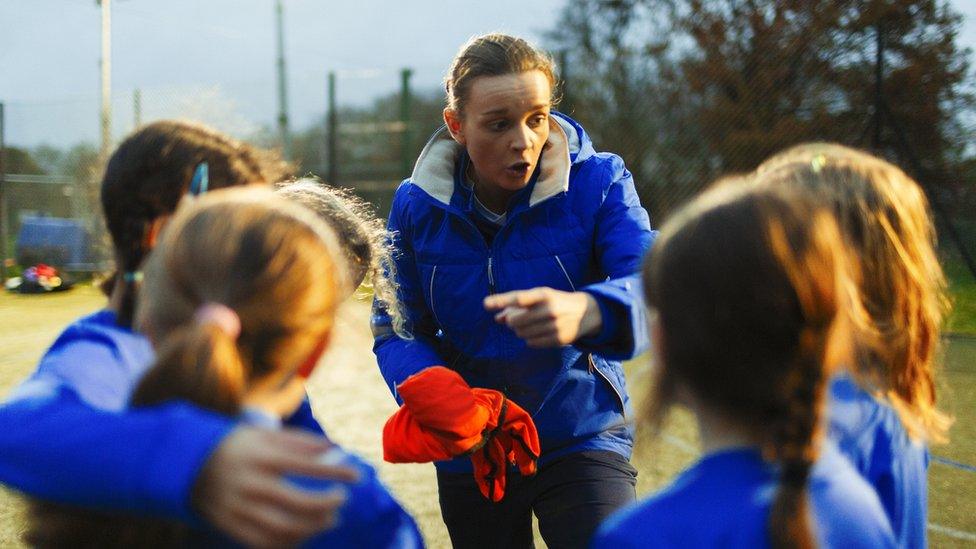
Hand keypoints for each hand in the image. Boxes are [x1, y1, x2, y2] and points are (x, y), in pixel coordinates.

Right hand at [193, 426, 359, 547]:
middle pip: (299, 501)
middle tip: (342, 499)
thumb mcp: (263, 434)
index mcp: (260, 455)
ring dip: (314, 526)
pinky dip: (291, 541)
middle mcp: (249, 482)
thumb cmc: (238, 446)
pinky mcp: (230, 524)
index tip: (357, 476)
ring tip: (330, 519)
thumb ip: (298, 442)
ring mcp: (238, 507)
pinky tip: (306, 533)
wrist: (188, 463)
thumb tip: (333, 451)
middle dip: (328, 503)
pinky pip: (265, 541)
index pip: (306, 465)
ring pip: (284, 527)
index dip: (335, 471)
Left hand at [484, 287, 602, 347]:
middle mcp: (549, 309)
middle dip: (511, 321)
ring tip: (531, 324)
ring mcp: (554, 326)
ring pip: (521, 334)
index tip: (486, 304)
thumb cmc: (555, 302)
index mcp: (544, 295)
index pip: (519, 298)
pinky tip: (539, 332)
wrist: (586, 313)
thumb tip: (497, 318)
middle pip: (515, 321)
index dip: (501, 301)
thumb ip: (517, 306)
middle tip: (517, 319)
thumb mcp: (539, 297)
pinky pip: (531, 343)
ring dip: (520, 330)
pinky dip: (530, 339)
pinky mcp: (557, 339)